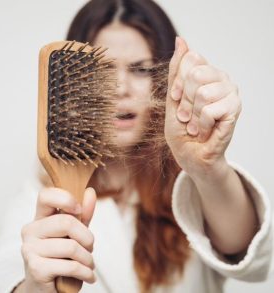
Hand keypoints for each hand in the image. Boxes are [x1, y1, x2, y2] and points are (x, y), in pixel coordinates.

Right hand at [19, 187, 95, 292]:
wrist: (47, 288)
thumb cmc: (62, 256)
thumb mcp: (75, 232)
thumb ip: (83, 213)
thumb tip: (90, 191)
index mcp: (40, 217)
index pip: (46, 195)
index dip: (66, 199)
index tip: (79, 210)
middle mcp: (31, 230)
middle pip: (66, 222)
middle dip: (87, 237)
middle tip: (90, 247)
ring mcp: (30, 249)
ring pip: (71, 246)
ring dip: (88, 258)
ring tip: (88, 264)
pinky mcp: (35, 268)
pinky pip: (70, 266)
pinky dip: (86, 272)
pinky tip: (88, 276)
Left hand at [165, 37, 240, 178]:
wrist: (190, 155)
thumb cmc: (181, 129)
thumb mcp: (172, 99)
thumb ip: (177, 72)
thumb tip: (181, 40)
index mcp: (205, 73)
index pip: (190, 60)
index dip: (178, 83)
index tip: (177, 99)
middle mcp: (220, 78)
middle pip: (195, 74)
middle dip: (184, 102)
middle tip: (187, 116)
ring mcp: (230, 92)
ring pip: (203, 92)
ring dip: (193, 116)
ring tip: (196, 125)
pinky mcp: (235, 108)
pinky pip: (210, 109)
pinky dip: (201, 124)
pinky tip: (205, 130)